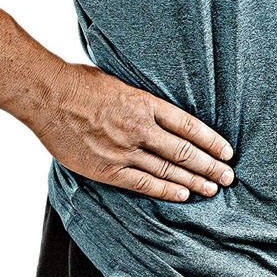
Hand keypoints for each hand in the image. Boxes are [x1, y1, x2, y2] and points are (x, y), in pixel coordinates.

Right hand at [34, 61, 234, 201]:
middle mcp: (140, 128)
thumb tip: (158, 108)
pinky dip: (165, 190)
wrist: (49, 96)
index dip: (211, 140)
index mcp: (146, 103)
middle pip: (184, 151)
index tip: (227, 151)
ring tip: (213, 189)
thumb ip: (141, 99)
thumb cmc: (81, 83)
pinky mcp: (107, 168)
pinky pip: (143, 183)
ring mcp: (124, 150)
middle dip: (210, 165)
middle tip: (228, 176)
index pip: (188, 125)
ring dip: (194, 181)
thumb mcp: (120, 81)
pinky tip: (182, 195)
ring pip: (168, 170)